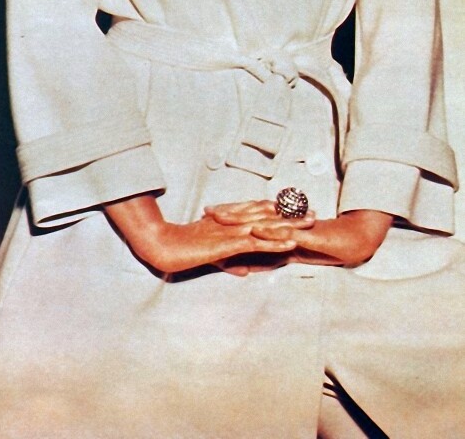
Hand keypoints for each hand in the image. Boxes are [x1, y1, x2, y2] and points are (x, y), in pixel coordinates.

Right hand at [105, 194, 297, 274]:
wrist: (166, 246)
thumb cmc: (183, 249)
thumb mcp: (211, 257)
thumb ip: (229, 262)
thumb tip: (244, 271)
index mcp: (231, 222)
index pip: (260, 213)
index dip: (280, 211)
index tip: (298, 210)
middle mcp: (235, 222)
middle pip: (270, 215)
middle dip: (292, 214)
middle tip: (313, 210)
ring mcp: (234, 231)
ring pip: (268, 227)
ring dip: (291, 225)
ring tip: (311, 223)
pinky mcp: (231, 243)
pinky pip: (258, 243)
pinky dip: (276, 244)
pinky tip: (291, 244)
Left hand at [207, 202, 392, 267]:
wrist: (354, 239)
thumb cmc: (328, 244)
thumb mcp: (295, 251)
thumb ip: (272, 256)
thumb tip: (249, 265)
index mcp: (281, 227)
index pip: (251, 220)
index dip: (231, 216)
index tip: (209, 214)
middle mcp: (285, 225)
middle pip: (252, 217)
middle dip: (229, 215)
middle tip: (207, 212)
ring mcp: (294, 229)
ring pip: (263, 223)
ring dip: (243, 220)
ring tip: (222, 219)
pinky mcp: (304, 237)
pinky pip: (284, 236)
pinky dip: (269, 233)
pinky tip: (255, 232)